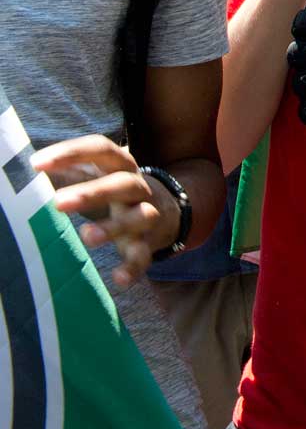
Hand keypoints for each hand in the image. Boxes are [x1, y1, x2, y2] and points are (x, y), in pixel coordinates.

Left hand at [31, 135, 174, 286]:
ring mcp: (146, 215)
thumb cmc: (112, 191)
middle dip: (93, 192)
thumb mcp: (93, 174)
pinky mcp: (148, 243)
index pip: (100, 149)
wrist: (166, 210)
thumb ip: (62, 171)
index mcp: (120, 165)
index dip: (70, 152)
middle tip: (57, 203)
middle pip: (123, 183)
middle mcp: (137, 187)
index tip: (36, 163)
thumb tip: (17, 171)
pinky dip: (134, 267)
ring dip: (115, 226)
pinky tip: (117, 279)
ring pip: (140, 217)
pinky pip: (145, 256)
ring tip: (86, 236)